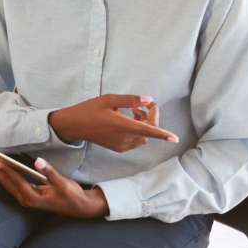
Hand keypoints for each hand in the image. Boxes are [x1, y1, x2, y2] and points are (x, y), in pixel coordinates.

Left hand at [0, 152, 107, 218]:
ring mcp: (26, 197)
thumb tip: (39, 161)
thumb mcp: (64, 184)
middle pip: (5, 181)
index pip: (16, 181)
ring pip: (5, 182)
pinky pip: (10, 183)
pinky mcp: (27, 194)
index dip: (5, 170)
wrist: (80, 208)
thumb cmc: (73, 197)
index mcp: (33, 198)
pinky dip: (2, 173)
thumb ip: (50, 173)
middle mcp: (26, 199)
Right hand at [48, 94, 178, 151]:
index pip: (148, 130)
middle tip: (142, 105)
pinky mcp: (118, 148)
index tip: (174, 138)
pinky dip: (138, 131)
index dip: (162, 134)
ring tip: (133, 112)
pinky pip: (135, 141)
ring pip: (143, 137)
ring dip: (144, 125)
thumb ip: (130, 100)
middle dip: (151, 118)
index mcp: (122, 125)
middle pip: (148, 131)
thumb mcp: (109, 99)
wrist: (74, 126)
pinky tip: (128, 121)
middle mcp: (123, 138)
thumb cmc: (90, 110)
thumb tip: (149, 100)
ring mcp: (121, 145)